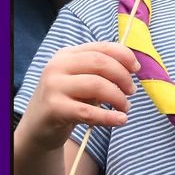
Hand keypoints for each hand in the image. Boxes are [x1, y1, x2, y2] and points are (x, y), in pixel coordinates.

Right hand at [17, 42, 138, 150]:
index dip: (124, 56)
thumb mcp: (79, 80)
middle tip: (131, 92)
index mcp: (66, 55)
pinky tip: (121, 120)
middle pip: (100, 63)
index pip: (101, 47)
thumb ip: (99, 72)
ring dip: (118, 98)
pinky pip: (89, 112)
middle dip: (123, 77)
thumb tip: (131, 68)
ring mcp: (53, 86)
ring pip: (97, 85)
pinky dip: (109, 117)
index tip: (136, 69)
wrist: (38, 127)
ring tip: (124, 108)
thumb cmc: (66, 101)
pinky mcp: (54, 108)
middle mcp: (57, 66)